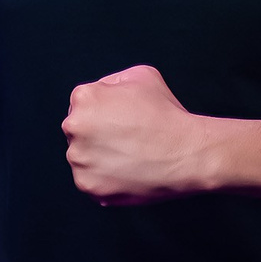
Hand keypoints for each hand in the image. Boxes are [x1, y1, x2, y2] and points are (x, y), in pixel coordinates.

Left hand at [62, 65, 215, 204]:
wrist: (186, 153)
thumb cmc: (167, 113)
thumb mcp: (141, 76)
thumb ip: (112, 82)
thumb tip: (101, 93)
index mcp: (84, 97)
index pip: (83, 105)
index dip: (105, 112)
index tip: (123, 121)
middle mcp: (73, 126)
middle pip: (78, 131)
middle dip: (97, 135)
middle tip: (127, 140)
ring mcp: (79, 159)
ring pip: (82, 157)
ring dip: (99, 158)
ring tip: (129, 158)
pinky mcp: (88, 185)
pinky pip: (90, 181)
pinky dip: (105, 180)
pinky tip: (127, 173)